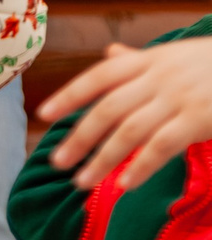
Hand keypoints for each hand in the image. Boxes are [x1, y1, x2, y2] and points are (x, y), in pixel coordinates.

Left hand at [37, 35, 211, 188]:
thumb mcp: (181, 54)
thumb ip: (143, 60)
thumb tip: (111, 53)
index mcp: (153, 60)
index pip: (100, 75)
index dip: (70, 94)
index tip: (43, 113)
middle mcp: (161, 77)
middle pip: (107, 109)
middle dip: (78, 137)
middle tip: (56, 162)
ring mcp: (180, 98)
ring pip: (128, 131)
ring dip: (101, 159)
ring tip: (81, 182)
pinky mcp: (199, 119)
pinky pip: (161, 146)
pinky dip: (139, 167)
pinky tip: (123, 186)